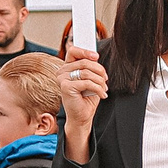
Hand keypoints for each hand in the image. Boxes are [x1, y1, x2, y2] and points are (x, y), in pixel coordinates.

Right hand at [60, 46, 106, 162]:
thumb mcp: (91, 79)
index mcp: (67, 67)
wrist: (82, 116)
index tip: (96, 56)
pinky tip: (102, 95)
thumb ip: (90, 67)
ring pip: (87, 72)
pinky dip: (98, 89)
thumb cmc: (86, 97)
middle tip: (105, 80)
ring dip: (100, 81)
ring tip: (104, 89)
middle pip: (85, 62)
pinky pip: (87, 83)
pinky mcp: (66, 87)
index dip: (85, 51)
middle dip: (100, 71)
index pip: (73, 51)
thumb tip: (95, 57)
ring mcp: (62, 79)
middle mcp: (62, 72)